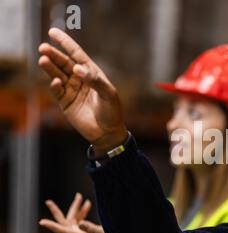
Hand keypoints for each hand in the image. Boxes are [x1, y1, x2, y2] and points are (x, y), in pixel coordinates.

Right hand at [38, 28, 127, 155]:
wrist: (108, 132)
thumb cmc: (112, 112)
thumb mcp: (108, 94)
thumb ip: (95, 81)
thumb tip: (78, 69)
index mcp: (92, 73)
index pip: (77, 55)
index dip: (66, 43)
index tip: (53, 32)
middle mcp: (80, 79)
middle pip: (64, 63)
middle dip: (54, 55)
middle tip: (43, 48)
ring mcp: (71, 90)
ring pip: (57, 75)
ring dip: (50, 67)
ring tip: (43, 60)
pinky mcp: (65, 102)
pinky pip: (57, 91)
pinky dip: (54, 85)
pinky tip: (55, 81)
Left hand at [40, 193, 116, 232]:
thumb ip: (91, 228)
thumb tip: (80, 223)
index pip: (62, 231)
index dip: (52, 226)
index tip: (41, 222)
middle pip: (64, 221)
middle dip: (57, 211)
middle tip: (48, 201)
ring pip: (73, 218)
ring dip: (76, 208)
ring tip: (81, 196)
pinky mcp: (84, 231)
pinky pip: (79, 219)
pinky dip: (83, 212)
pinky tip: (88, 204)